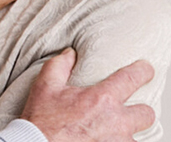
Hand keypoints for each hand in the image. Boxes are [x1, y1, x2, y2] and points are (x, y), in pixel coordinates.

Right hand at [22, 48, 154, 141]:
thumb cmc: (42, 120)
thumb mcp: (45, 86)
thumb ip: (59, 65)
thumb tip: (70, 53)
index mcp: (101, 99)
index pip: (132, 78)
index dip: (143, 71)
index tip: (145, 69)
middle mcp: (115, 121)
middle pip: (146, 113)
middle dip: (138, 110)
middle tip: (124, 110)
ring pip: (138, 137)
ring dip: (127, 133)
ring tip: (111, 130)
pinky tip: (104, 140)